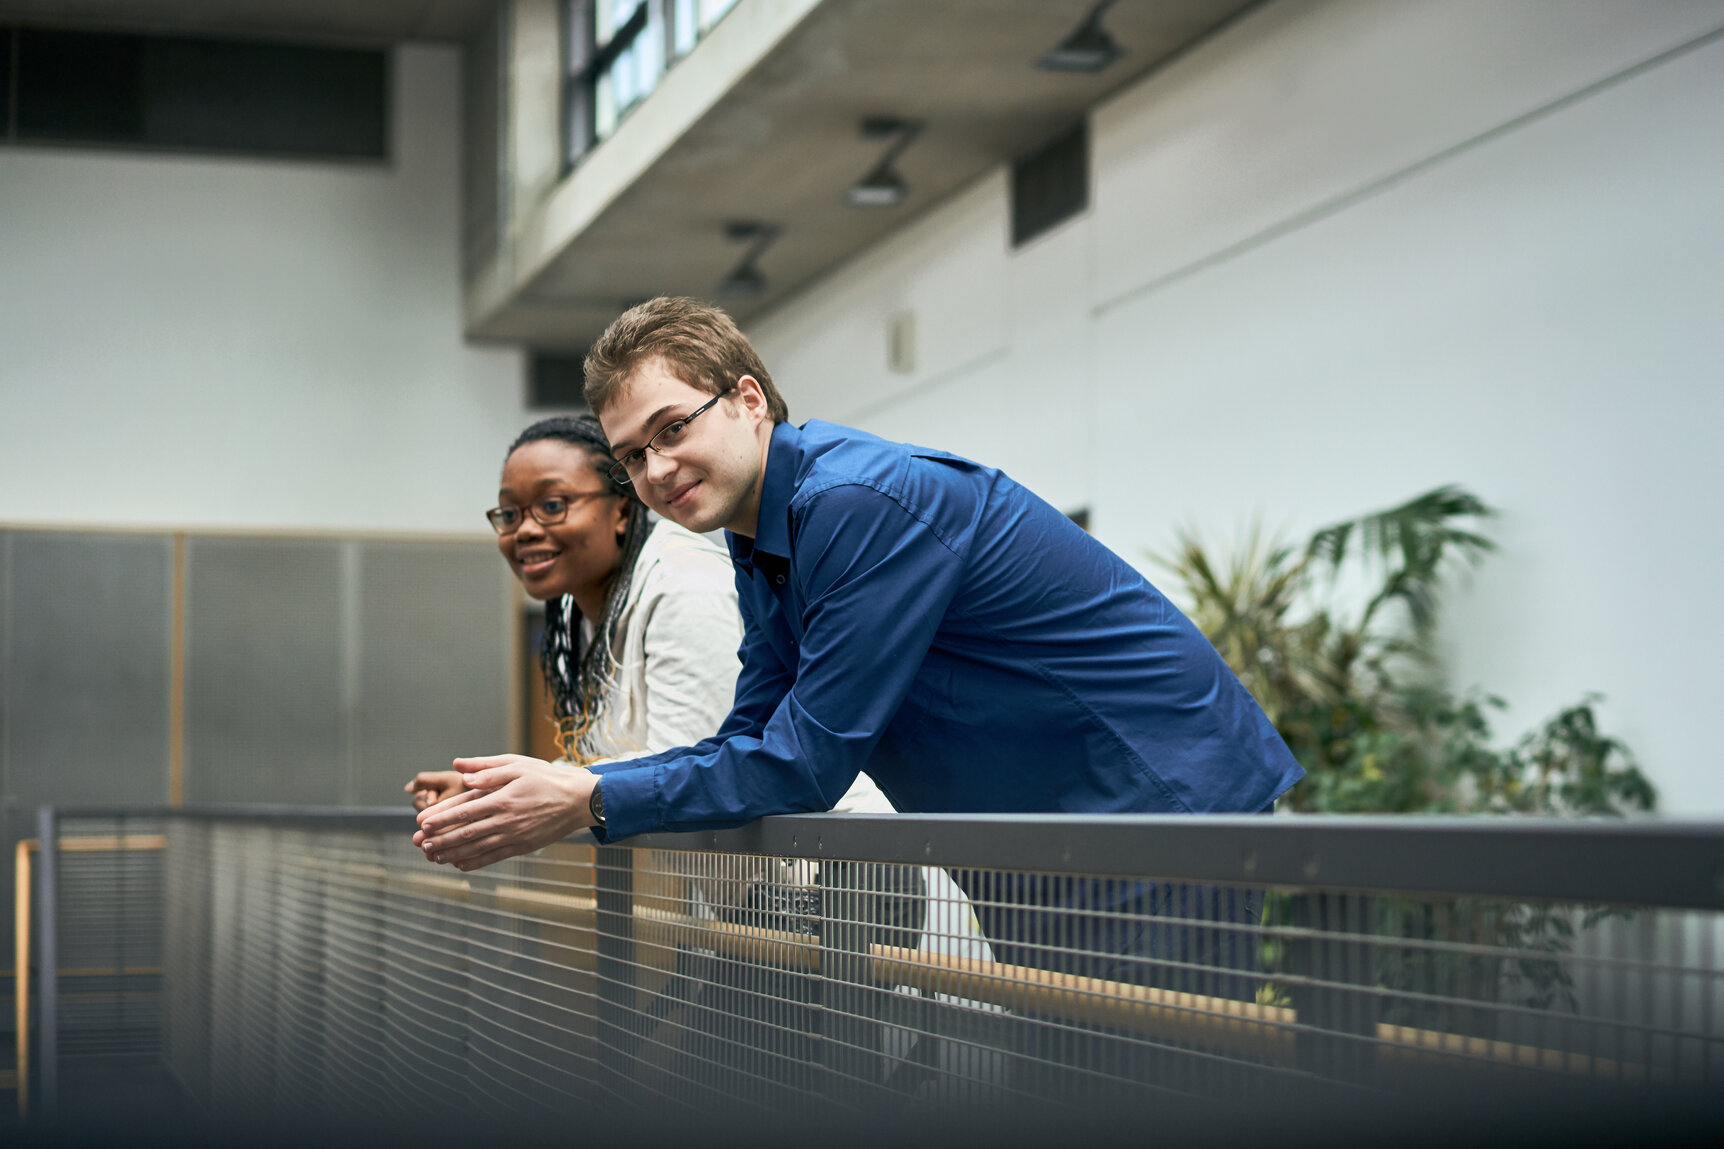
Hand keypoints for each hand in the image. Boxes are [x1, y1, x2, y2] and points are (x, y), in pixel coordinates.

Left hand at [414, 754, 595, 871]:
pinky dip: (475, 861)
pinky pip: (494, 856)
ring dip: (452, 852)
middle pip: (466, 833)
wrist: (578, 800)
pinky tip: (460, 864)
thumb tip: (460, 769)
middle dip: (440, 839)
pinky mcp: (522, 846)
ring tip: (433, 856)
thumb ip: (487, 769)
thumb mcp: (518, 764)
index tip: (423, 823)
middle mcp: (506, 820)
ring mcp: (514, 836)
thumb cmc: (547, 778)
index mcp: (502, 798)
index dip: (442, 818)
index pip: (464, 810)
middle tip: (420, 843)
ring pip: (477, 848)